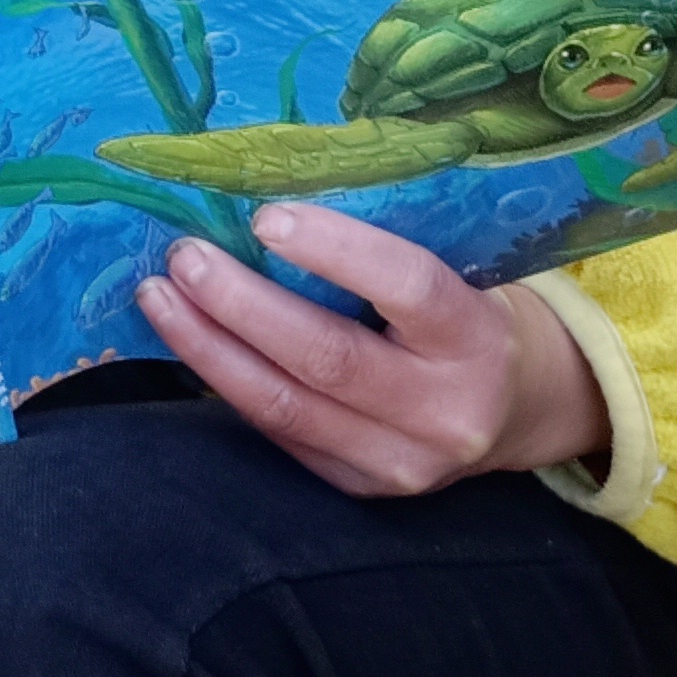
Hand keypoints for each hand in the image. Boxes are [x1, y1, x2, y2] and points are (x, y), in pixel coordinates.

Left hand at [135, 201, 607, 498]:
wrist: (516, 408)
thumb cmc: (472, 310)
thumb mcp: (460, 269)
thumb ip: (388, 241)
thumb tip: (270, 187)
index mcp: (479, 339)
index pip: (409, 288)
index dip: (335, 251)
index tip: (265, 216)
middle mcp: (444, 411)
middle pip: (327, 357)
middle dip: (241, 304)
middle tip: (183, 255)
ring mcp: (401, 463)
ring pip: (286, 407)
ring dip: (210, 348)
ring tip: (159, 297)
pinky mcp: (360, 489)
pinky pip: (279, 434)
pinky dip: (228, 384)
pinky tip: (192, 342)